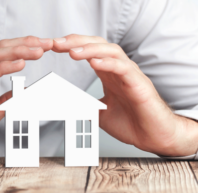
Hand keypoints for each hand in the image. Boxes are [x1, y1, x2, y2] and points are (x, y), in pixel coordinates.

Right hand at [0, 36, 52, 163]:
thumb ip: (6, 99)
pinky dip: (4, 67)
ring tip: (38, 51)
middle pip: (1, 49)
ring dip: (19, 52)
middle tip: (46, 43)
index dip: (23, 47)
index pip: (4, 54)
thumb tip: (24, 92)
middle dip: (25, 44)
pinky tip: (20, 64)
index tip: (42, 46)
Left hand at [53, 34, 197, 156]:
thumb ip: (85, 105)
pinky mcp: (139, 84)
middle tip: (56, 43)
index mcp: (108, 75)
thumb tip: (66, 105)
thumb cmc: (131, 123)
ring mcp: (130, 75)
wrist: (153, 137)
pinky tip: (94, 62)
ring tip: (72, 51)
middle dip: (76, 41)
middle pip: (98, 45)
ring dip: (90, 49)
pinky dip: (109, 63)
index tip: (54, 47)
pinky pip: (123, 68)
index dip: (72, 46)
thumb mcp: (99, 113)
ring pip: (112, 51)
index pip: (90, 52)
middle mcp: (118, 70)